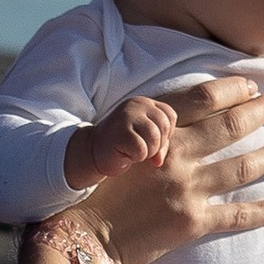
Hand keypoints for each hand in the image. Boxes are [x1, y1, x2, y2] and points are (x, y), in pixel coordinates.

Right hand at [61, 95, 176, 190]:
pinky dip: (136, 157)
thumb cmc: (123, 146)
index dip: (165, 134)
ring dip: (147, 152)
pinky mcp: (120, 131)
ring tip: (133, 151)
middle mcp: (136, 105)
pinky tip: (124, 154)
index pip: (170, 116)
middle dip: (157, 145)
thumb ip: (161, 145)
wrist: (93, 151)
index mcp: (144, 103)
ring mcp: (126, 116)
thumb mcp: (146, 141)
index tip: (148, 140)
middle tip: (140, 148)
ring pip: (154, 138)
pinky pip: (141, 149)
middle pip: (164, 127)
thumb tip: (159, 161)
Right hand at [73, 74, 263, 263]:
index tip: (253, 85)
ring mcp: (187, 190)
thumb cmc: (95, 189)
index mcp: (156, 133)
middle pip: (231, 127)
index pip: (203, 99)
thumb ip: (148, 128)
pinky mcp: (192, 223)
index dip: (233, 89)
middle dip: (260, 112)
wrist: (83, 234)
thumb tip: (175, 116)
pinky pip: (239, 214)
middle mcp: (176, 156)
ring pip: (243, 167)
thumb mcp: (116, 143)